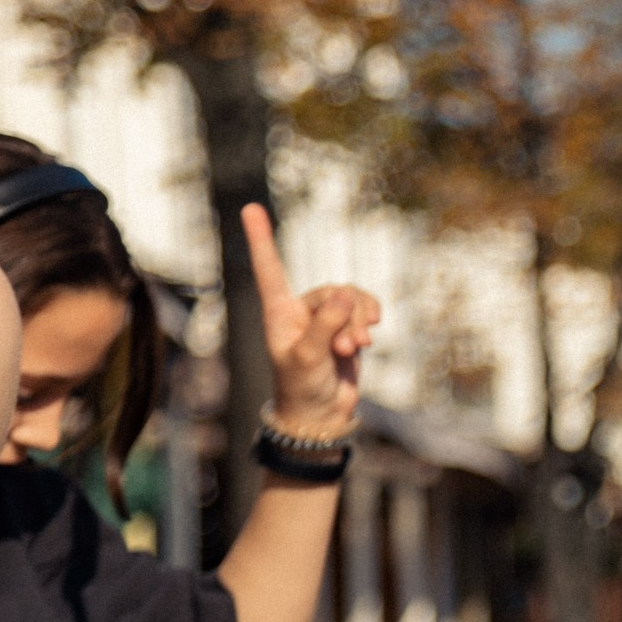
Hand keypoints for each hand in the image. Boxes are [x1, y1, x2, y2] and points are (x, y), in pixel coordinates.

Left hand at [244, 202, 380, 437]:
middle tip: (347, 347)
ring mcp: (326, 319)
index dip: (261, 239)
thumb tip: (347, 293)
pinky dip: (370, 319)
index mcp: (279, 313)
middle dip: (347, 317)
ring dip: (360, 322)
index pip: (270, 269)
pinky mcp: (347, 328)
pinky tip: (372, 336)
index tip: (250, 207)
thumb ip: (326, 323)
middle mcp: (301, 310)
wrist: (322, 413)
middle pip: (332, 291)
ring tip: (358, 348)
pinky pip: (364, 309)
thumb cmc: (303, 387)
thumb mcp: (309, 356)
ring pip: (352, 300)